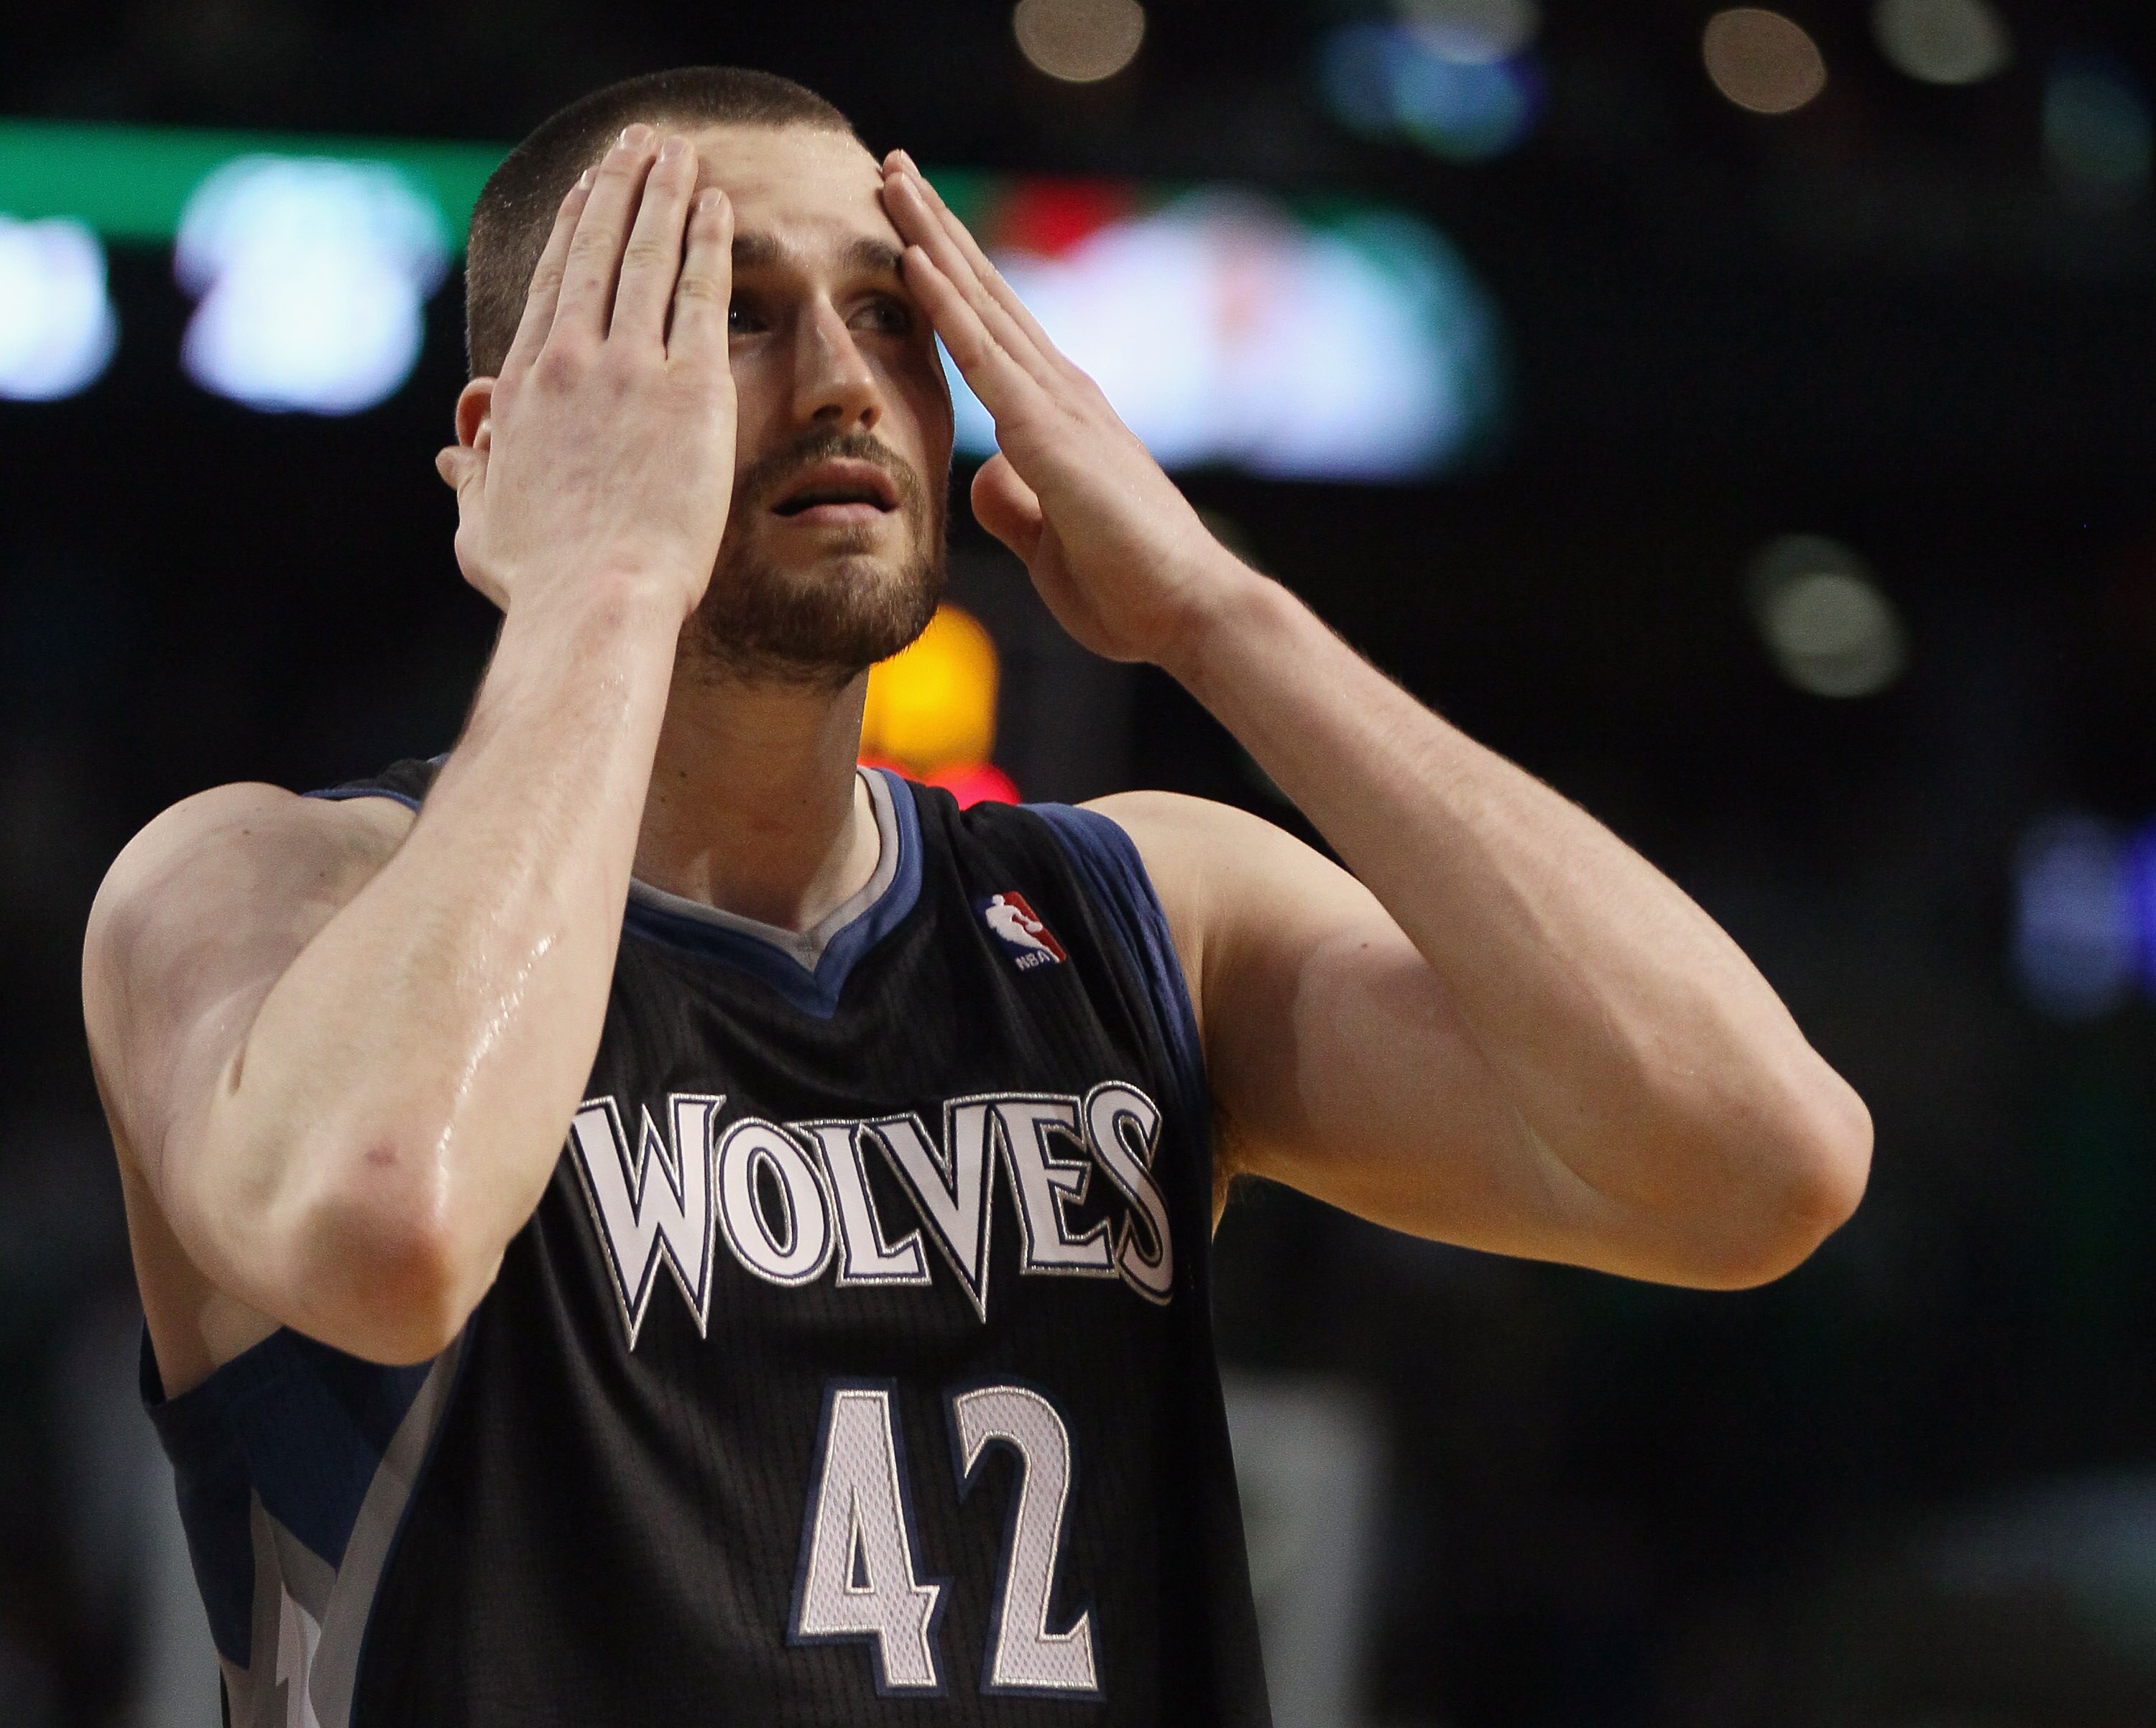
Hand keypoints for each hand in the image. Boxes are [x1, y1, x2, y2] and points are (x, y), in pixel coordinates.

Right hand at [437, 128, 736, 622]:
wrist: (593, 603)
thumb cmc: (541, 586)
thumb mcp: (482, 530)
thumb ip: (472, 481)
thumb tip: (453, 457)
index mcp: (521, 392)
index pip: (551, 290)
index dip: (572, 234)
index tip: (588, 195)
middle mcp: (569, 363)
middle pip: (597, 252)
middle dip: (620, 187)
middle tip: (639, 145)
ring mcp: (629, 370)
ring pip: (648, 256)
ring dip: (666, 195)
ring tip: (681, 152)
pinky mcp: (689, 389)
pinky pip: (701, 294)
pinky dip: (709, 243)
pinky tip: (721, 205)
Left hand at [880, 153, 1243, 668]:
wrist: (1190, 613)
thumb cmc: (1131, 588)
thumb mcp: (1050, 545)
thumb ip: (1015, 505)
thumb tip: (985, 474)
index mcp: (1060, 418)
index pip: (993, 332)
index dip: (949, 278)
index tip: (906, 228)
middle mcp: (1062, 393)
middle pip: (986, 295)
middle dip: (934, 228)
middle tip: (891, 165)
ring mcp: (1059, 405)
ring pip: (981, 304)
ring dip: (932, 237)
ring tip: (890, 176)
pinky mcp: (1050, 435)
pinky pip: (986, 358)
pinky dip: (948, 305)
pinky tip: (914, 259)